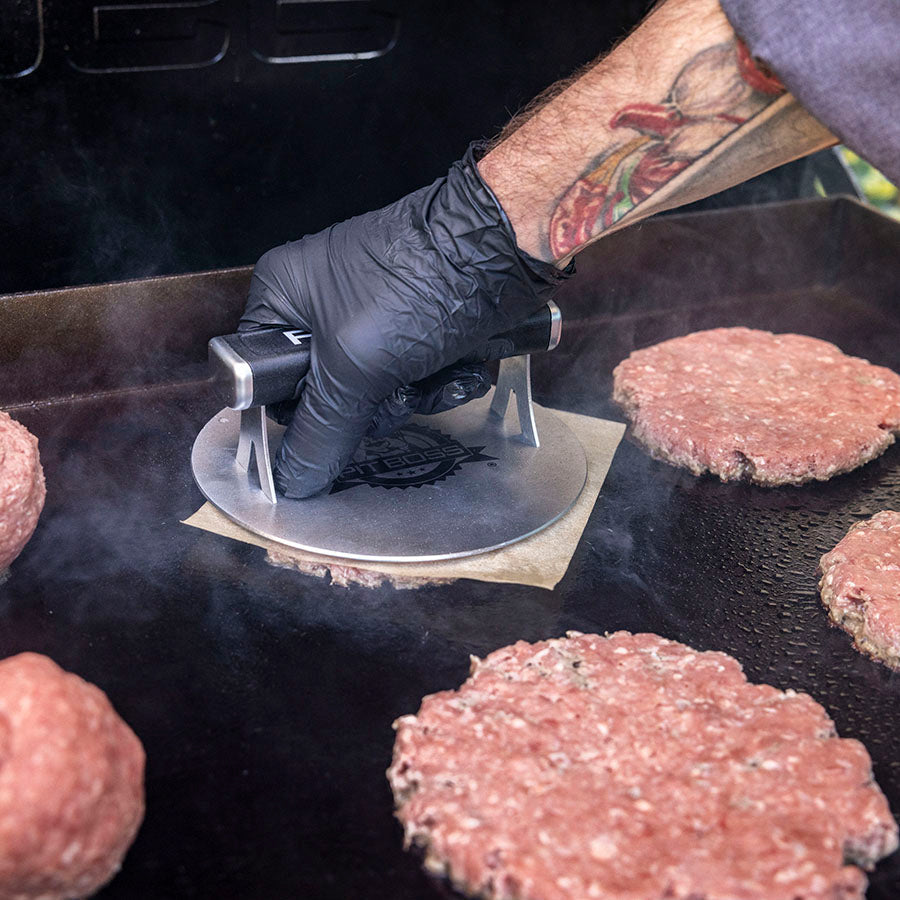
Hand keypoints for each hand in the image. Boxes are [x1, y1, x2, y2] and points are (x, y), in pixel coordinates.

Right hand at [239, 144, 569, 497]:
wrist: (501, 246)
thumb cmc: (420, 284)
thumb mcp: (356, 365)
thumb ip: (322, 429)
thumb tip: (292, 481)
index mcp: (285, 296)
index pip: (268, 378)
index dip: (301, 408)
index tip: (337, 414)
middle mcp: (321, 304)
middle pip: (327, 395)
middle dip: (372, 404)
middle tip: (395, 386)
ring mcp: (372, 316)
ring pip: (376, 395)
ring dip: (415, 395)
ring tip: (437, 368)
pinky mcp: (415, 329)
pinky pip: (413, 378)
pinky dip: (440, 380)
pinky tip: (461, 364)